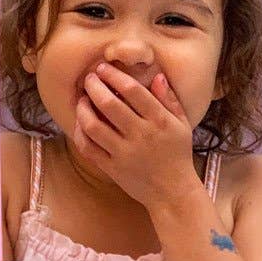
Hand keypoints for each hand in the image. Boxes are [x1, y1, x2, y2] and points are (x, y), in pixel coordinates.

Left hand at [74, 64, 198, 207]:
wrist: (172, 192)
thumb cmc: (177, 155)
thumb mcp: (181, 124)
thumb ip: (169, 99)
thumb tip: (157, 76)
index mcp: (159, 120)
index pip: (132, 90)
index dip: (114, 75)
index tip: (103, 68)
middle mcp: (141, 135)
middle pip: (109, 104)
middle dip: (94, 86)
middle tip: (88, 79)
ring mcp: (124, 153)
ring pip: (94, 125)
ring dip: (83, 109)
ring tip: (81, 100)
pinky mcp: (113, 168)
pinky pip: (89, 148)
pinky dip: (80, 133)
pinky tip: (80, 123)